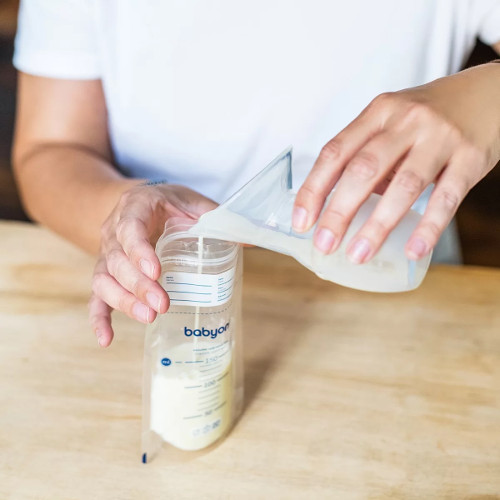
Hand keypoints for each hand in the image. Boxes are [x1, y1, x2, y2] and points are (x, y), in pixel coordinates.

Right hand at [89, 183, 216, 346]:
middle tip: (162, 305)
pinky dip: (99, 318)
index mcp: (135, 207)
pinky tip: (106, 339)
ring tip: (148, 317)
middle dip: (139, 285)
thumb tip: (252, 239)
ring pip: (104, 279)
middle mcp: (113, 231)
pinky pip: (96, 296)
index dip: (140, 250)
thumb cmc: (170, 203)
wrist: (141, 202)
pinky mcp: (106, 273)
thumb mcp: (193, 202)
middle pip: (117, 260)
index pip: (130, 228)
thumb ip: (218, 219)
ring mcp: (106, 253)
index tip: (156, 271)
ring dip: (123, 301)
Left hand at [293, 63, 499, 263]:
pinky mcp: (470, 158)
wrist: (490, 93)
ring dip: (377, 226)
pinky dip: (428, 228)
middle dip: (338, 212)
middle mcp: (406, 121)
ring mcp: (440, 138)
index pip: (335, 152)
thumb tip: (340, 204)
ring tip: (358, 254)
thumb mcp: (393, 121)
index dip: (314, 189)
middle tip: (324, 244)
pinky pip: (446, 198)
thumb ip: (367, 155)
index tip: (301, 222)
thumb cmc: (430, 115)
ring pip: (403, 186)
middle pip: (363, 170)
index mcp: (378, 113)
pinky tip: (412, 250)